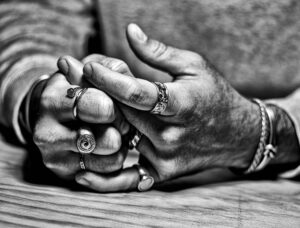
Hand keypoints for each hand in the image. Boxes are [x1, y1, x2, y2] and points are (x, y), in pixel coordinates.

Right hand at [31, 56, 128, 178]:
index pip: (102, 107)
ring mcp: (54, 157)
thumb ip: (106, 67)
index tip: (117, 104)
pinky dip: (115, 160)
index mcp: (52, 99)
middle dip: (122, 128)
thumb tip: (101, 69)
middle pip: (109, 139)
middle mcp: (46, 131)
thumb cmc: (79, 89)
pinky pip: (107, 174)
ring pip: (111, 159)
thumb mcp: (90, 71)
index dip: (119, 107)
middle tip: (119, 121)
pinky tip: (107, 148)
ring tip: (113, 132)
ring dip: (121, 146)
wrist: (53, 113)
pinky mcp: (64, 174)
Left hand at [75, 24, 260, 191]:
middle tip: (72, 82)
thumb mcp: (193, 66)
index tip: (88, 68)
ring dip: (95, 125)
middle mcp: (170, 135)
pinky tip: (82, 175)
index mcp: (180, 104)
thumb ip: (158, 52)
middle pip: (121, 116)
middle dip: (95, 97)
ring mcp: (165, 158)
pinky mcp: (162, 174)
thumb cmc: (214, 95)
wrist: (237, 134)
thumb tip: (129, 31)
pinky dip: (104, 181)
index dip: (108, 80)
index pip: (137, 94)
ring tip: (77, 111)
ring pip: (118, 140)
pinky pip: (127, 179)